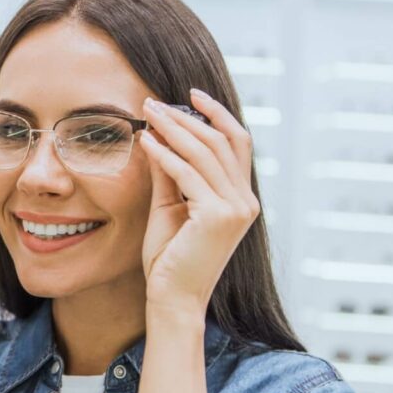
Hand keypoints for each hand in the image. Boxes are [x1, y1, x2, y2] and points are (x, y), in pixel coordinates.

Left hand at [139, 90, 259, 313]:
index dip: (216, 114)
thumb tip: (159, 135)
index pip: (237, 143)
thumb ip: (169, 174)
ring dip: (174, 128)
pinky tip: (146, 141)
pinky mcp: (217, 216)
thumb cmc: (169, 259)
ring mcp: (236, 209)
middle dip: (186, 117)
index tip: (190, 94)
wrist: (172, 298)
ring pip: (205, 152)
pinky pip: (187, 173)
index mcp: (241, 198)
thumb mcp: (170, 207)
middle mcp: (245, 201)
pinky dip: (165, 154)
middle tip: (154, 102)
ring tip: (148, 113)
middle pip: (221, 141)